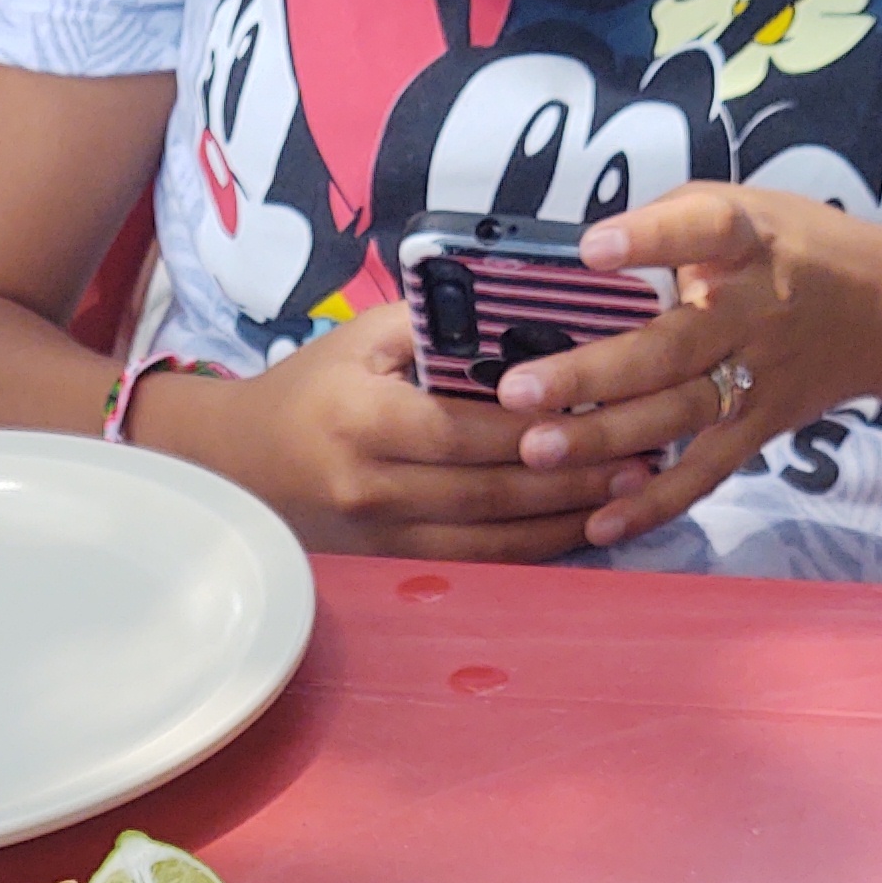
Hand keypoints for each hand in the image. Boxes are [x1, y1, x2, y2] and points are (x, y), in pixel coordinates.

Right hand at [137, 310, 647, 561]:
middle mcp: (372, 489)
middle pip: (491, 492)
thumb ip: (441, 324)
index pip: (470, 431)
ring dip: (564, 520)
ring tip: (628, 494)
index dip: (540, 427)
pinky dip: (532, 550)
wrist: (238, 464)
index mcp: (365, 423)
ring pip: (490, 540)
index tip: (606, 410)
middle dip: (572, 478)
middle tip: (643, 456)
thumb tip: (531, 315)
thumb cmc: (311, 389)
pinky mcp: (390, 567)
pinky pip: (475, 564)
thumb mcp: (364, 338)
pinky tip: (579, 528)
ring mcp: (381, 539)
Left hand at [494, 186, 881, 548]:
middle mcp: (754, 311)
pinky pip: (705, 470)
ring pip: (678, 412)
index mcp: (749, 240)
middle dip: (592, 372)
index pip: (704, 229)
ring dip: (606, 437)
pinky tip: (599, 522)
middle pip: (671, 346)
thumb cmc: (790, 250)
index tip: (592, 249)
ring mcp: (759, 376)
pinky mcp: (761, 427)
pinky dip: (655, 501)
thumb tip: (583, 251)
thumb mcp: (743, 208)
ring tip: (537, 450)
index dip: (651, 239)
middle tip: (518, 390)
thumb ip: (669, 223)